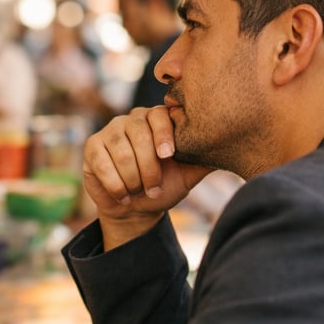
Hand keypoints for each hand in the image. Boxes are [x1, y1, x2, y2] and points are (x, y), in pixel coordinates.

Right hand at [83, 106, 211, 248]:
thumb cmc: (163, 187)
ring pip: (121, 152)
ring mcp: (110, 131)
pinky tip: (124, 196)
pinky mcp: (92, 147)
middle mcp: (131, 120)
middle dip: (148, 167)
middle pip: (139, 135)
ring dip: (133, 179)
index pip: (159, 116)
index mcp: (156, 120)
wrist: (137, 208)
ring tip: (140, 192)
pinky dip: (116, 185)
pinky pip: (103, 164)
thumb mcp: (188, 174)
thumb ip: (204, 159)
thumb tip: (231, 148)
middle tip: (155, 188)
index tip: (168, 156)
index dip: (164, 135)